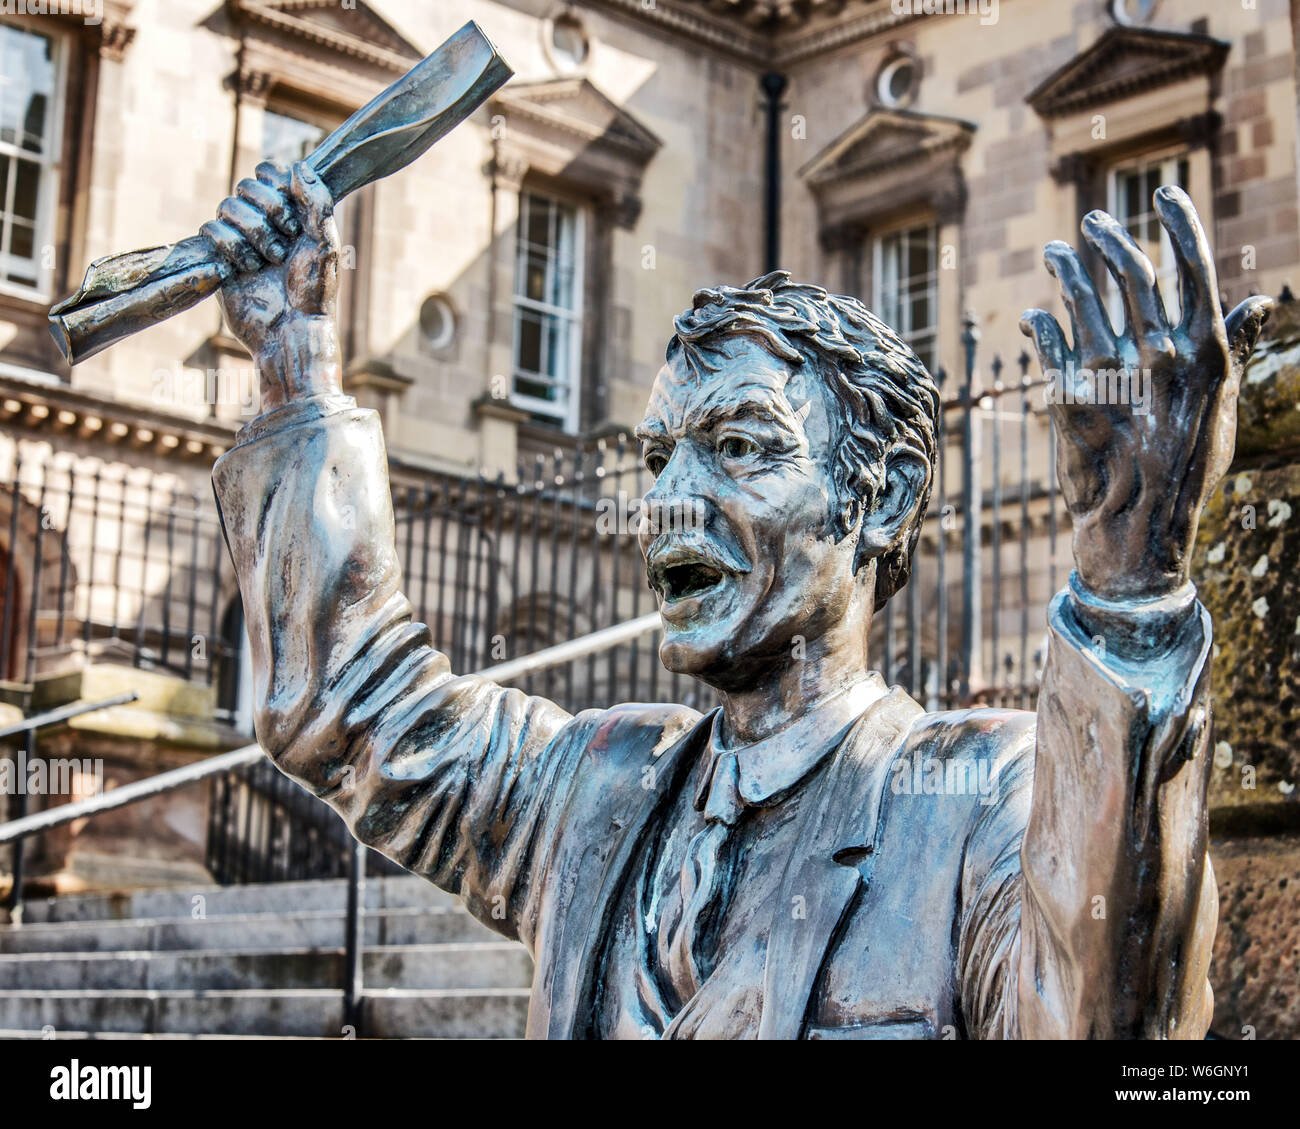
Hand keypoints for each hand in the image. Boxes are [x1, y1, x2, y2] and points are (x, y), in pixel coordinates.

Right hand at [203, 159, 341, 413]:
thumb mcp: (325, 245)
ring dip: (250, 232)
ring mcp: (241, 240)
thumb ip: (317, 202)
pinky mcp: (221, 260)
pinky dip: (230, 246)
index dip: (277, 187)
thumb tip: (298, 165)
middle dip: (265, 212)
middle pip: (245, 186)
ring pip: (226, 206)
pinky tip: (247, 270)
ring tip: (268, 262)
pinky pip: (210, 230)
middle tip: (284, 246)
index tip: (296, 219)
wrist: (290, 333)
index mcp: (291, 215)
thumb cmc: (314, 293)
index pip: (269, 173)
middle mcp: (265, 224)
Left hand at [1020, 186, 1271, 603]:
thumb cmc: (1185, 469)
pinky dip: (1040, 320)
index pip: (1193, 268)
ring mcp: (1110, 373)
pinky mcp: (1067, 395)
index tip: (1164, 192)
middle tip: (1092, 223)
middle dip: (1108, 238)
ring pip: (1083, 296)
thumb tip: (1259, 299)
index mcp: (1204, 353)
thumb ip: (1234, 348)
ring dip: (1067, 266)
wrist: (1137, 528)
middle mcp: (1158, 355)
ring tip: (1058, 251)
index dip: (1179, 222)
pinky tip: (1035, 312)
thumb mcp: (1222, 410)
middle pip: (1130, 272)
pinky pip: (1048, 340)